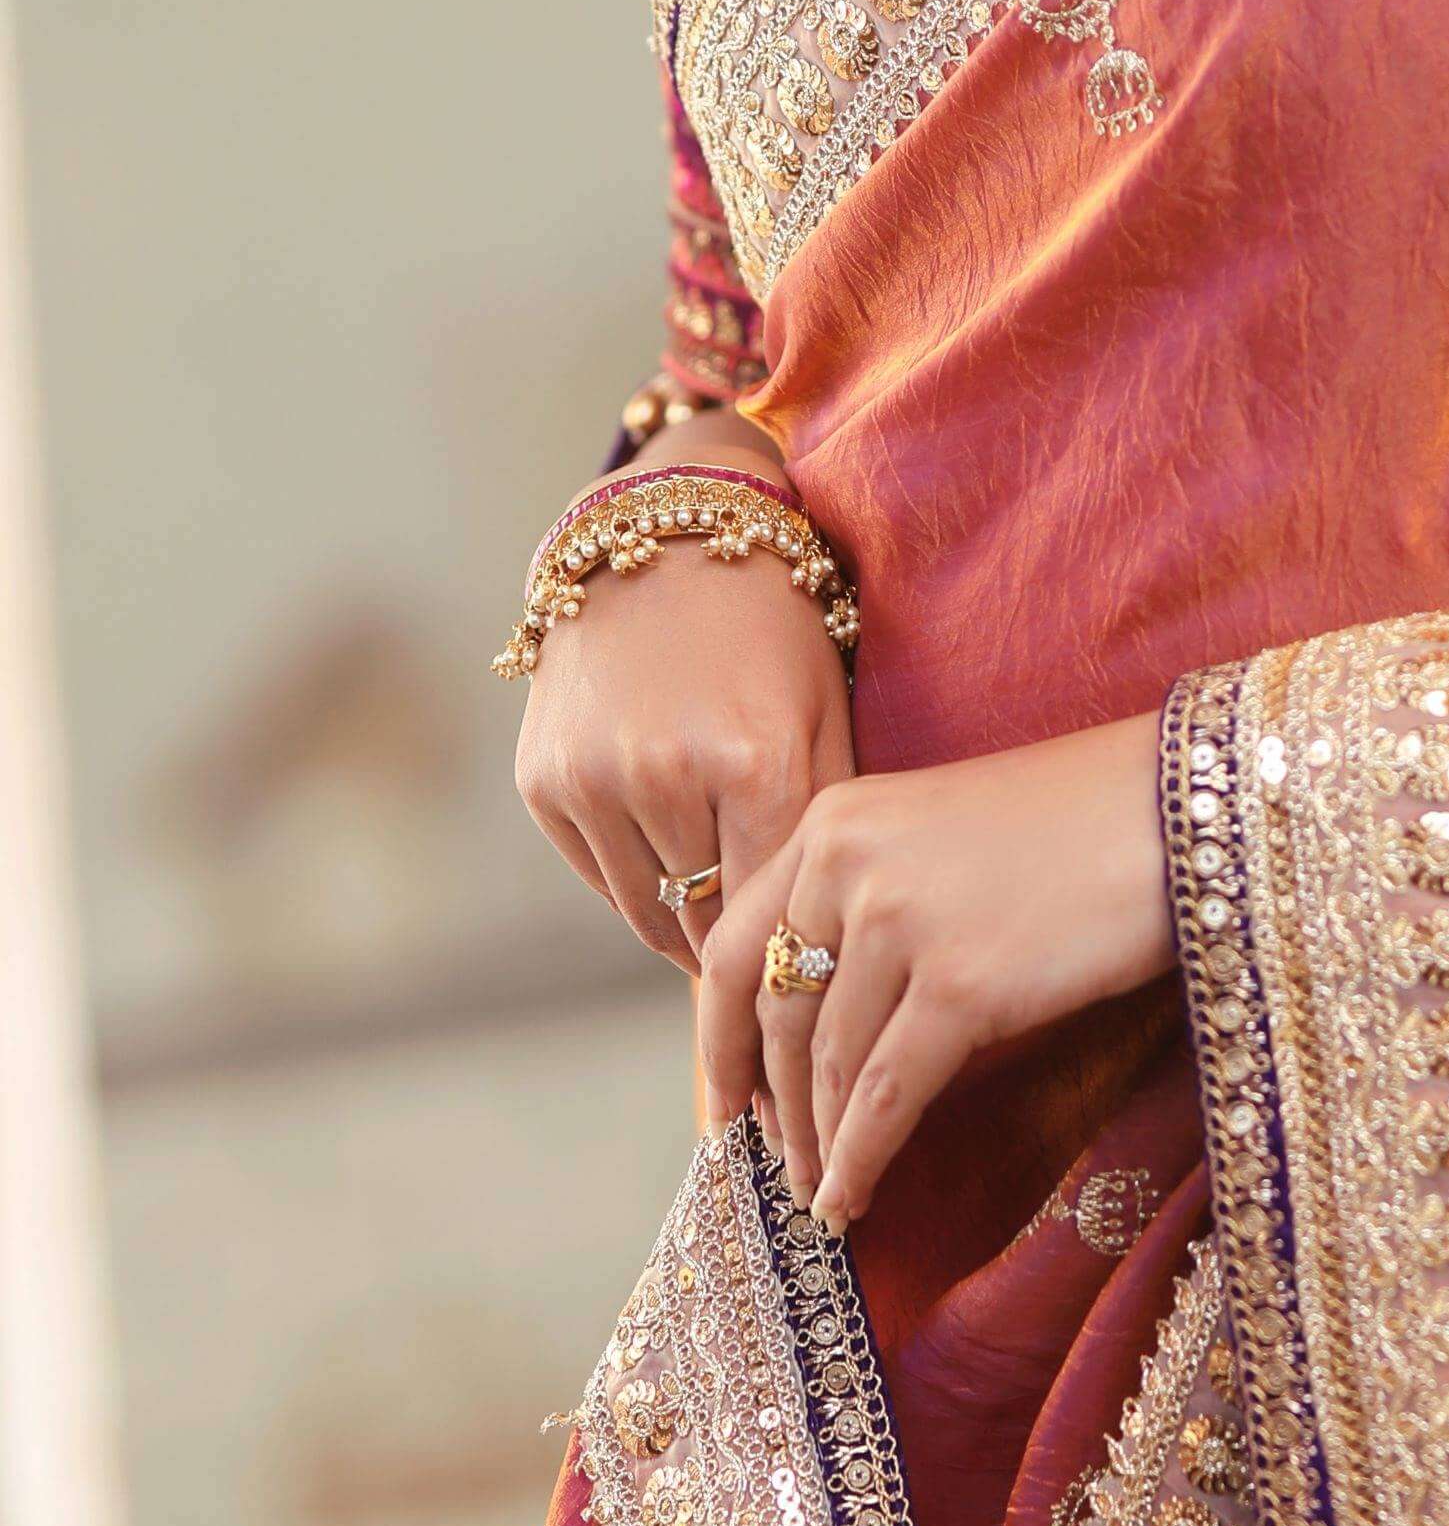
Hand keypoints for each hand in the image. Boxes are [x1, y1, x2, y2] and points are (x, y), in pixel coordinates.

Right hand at [514, 432, 855, 965]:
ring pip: (648, 914)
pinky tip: (672, 865)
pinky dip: (636, 886)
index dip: (793, 952)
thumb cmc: (770, 630)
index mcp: (755, 759)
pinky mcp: (543, 782)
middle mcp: (665, 774)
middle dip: (742, 949)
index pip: (772, 908)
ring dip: (687, 930)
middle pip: (710, 920)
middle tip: (771, 978)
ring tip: (725, 933)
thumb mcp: (826, 709)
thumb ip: (827, 820)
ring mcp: (593, 779)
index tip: (809, 984)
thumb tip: (825, 935)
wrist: (662, 542)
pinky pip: (599, 877)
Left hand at [697, 711, 1170, 1228]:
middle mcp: (847, 865)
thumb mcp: (938, 834)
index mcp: (833, 820)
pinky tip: (853, 1198)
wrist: (1180, 808)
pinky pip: (888, 1096)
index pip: (734, 946)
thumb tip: (825, 1020)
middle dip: (777, 1105)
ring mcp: (899, 924)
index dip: (718, 1040)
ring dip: (822, 1144)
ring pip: (831, 1065)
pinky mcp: (961, 985)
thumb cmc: (1078, 824)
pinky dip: (862, 1159)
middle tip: (779, 1165)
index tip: (722, 1102)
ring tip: (826, 1194)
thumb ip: (869, 898)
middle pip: (777, 1015)